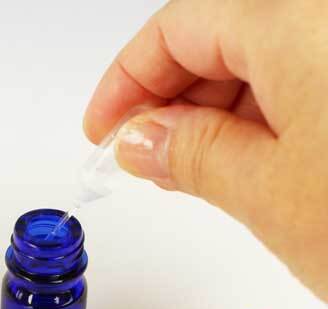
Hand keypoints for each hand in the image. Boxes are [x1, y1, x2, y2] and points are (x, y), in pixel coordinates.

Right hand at [84, 0, 327, 300]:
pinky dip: (259, 122)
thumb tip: (140, 139)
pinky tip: (239, 164)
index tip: (100, 127)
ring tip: (184, 171)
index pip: (180, 28)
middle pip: (220, 40)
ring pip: (261, 65)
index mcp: (303, 23)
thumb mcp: (267, 190)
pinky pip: (300, 86)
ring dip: (211, 117)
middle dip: (167, 101)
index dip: (126, 80)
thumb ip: (192, 153)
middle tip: (137, 157)